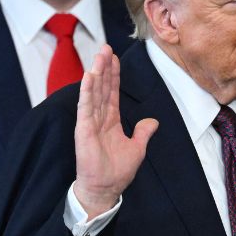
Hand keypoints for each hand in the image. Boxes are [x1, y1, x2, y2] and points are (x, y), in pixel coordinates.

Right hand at [74, 45, 157, 217]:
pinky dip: (87, 91)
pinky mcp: (83, 130)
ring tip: (98, 55)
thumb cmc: (117, 171)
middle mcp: (99, 118)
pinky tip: (88, 76)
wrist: (105, 189)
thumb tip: (153, 122)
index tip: (114, 57)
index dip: (113, 75)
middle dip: (104, 67)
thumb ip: (143, 132)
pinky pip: (85, 107)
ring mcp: (90, 123)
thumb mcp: (137, 148)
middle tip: (105, 47)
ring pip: (93, 93)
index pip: (111, 92)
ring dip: (96, 74)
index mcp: (111, 121)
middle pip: (102, 87)